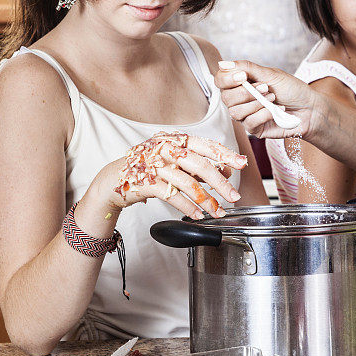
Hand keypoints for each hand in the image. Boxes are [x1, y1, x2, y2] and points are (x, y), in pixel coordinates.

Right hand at [104, 132, 246, 218]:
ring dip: (207, 200)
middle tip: (234, 196)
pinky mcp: (146, 182)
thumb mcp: (176, 161)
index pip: (206, 145)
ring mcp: (155, 165)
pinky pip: (172, 196)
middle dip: (221, 184)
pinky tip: (198, 215)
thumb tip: (227, 171)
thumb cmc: (150, 168)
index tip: (241, 164)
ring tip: (218, 212)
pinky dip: (188, 207)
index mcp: (176, 140)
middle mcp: (166, 149)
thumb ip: (200, 164)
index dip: (225, 154)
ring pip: (188, 183)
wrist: (115, 178)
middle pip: (200, 166)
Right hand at [215, 60, 313, 138]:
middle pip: (226, 98)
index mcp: (242, 83)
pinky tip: (276, 110)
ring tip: (273, 98)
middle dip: (246, 92)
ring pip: (235, 112)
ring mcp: (247, 115)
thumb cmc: (292, 89)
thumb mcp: (270, 74)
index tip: (243, 76)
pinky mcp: (255, 129)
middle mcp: (241, 99)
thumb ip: (247, 68)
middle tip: (266, 88)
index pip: (220, 80)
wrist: (310, 108)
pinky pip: (249, 123)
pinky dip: (264, 114)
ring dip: (256, 103)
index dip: (227, 79)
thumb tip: (223, 63)